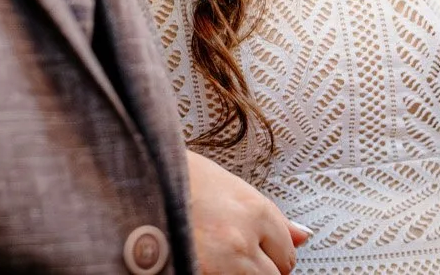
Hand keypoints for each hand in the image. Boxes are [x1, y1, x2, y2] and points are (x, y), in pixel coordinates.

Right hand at [186, 149, 309, 274]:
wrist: (136, 176)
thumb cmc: (178, 175)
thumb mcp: (229, 184)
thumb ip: (270, 215)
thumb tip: (303, 235)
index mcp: (254, 209)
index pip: (288, 250)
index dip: (274, 250)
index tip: (263, 248)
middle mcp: (242, 238)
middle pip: (276, 274)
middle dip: (264, 267)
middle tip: (242, 254)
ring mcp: (221, 263)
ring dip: (244, 273)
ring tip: (223, 258)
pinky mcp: (200, 272)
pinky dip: (222, 274)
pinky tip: (208, 261)